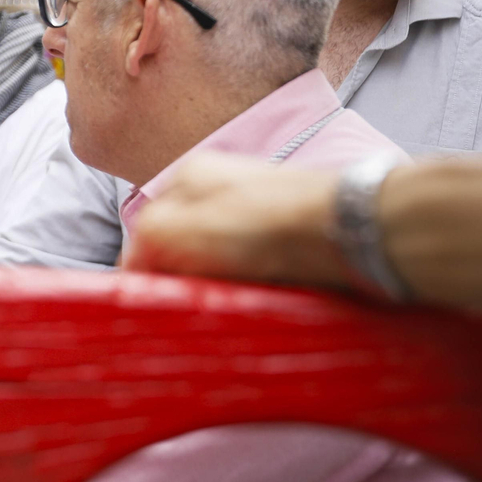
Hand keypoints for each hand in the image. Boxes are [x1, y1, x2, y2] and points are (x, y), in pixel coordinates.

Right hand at [121, 152, 344, 286]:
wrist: (348, 230)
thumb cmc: (258, 225)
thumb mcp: (173, 228)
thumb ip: (141, 242)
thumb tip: (132, 271)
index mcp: (188, 176)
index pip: (147, 229)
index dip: (146, 269)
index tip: (152, 301)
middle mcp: (223, 188)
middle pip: (185, 245)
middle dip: (184, 277)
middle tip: (192, 304)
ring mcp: (261, 210)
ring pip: (221, 261)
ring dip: (220, 285)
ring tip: (231, 302)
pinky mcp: (293, 237)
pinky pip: (257, 270)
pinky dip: (253, 287)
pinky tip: (262, 296)